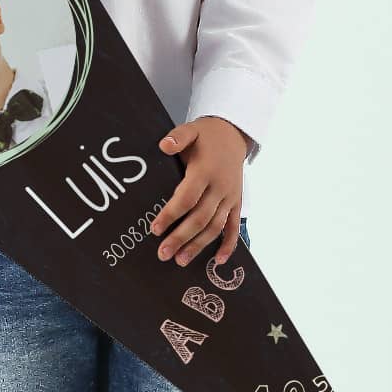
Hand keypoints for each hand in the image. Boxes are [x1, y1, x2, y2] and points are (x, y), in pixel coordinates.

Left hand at [150, 116, 247, 267]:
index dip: (171, 214)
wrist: (233, 134)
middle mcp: (220, 187)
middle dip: (181, 237)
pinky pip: (234, 227)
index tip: (155, 229)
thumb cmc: (206, 135)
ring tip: (181, 260)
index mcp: (206, 171)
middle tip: (163, 253)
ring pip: (215, 227)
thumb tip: (163, 146)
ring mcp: (230, 197)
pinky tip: (218, 261)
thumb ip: (177, 137)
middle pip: (200, 218)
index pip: (187, 197)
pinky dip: (229, 245)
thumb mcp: (191, 129)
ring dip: (199, 246)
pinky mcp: (236, 203)